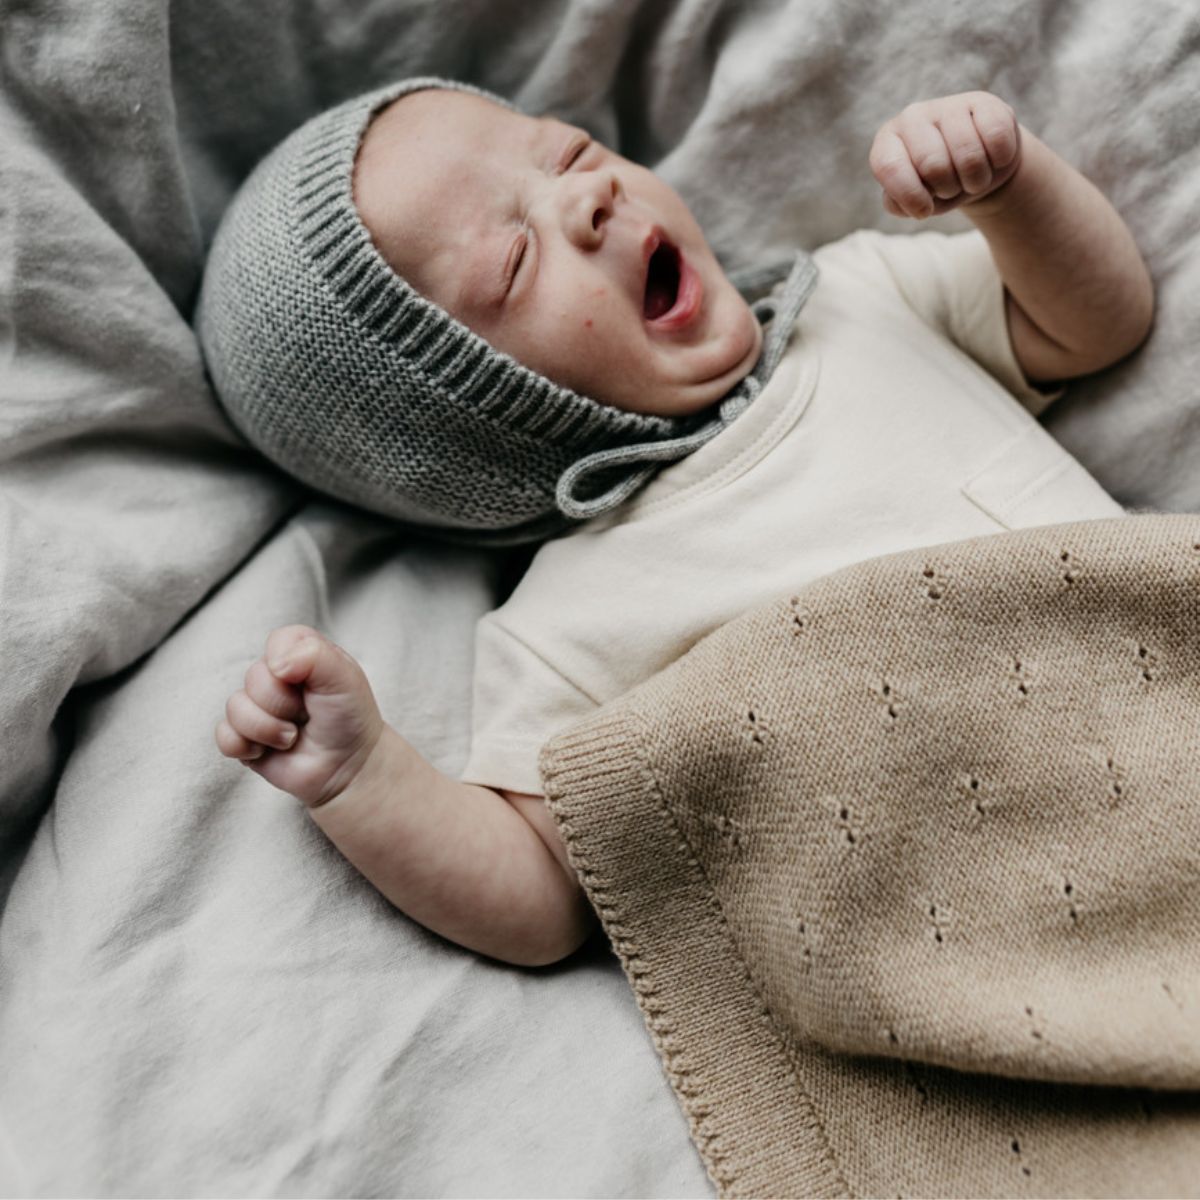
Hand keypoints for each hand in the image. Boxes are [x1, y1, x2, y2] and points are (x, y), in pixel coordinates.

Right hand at [216, 625, 384, 807]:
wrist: (347, 768)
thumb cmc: (349, 719)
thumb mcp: (344, 678)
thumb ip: (314, 655)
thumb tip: (275, 664)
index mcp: (299, 653)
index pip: (278, 641)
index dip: (291, 664)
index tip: (313, 684)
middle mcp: (274, 676)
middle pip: (254, 678)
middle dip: (284, 704)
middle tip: (307, 716)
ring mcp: (256, 707)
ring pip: (235, 708)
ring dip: (269, 729)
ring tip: (292, 737)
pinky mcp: (243, 737)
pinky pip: (224, 736)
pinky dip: (246, 747)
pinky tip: (268, 751)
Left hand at [869, 91, 1022, 218]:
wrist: (977, 168)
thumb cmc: (937, 186)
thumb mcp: (914, 200)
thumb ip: (899, 203)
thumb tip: (906, 201)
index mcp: (888, 141)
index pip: (890, 166)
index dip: (910, 197)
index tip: (924, 211)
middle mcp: (913, 117)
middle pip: (934, 166)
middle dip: (948, 189)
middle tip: (951, 187)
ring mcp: (948, 105)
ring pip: (969, 156)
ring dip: (976, 180)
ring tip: (972, 177)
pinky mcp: (984, 101)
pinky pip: (996, 138)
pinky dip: (999, 160)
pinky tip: (992, 158)